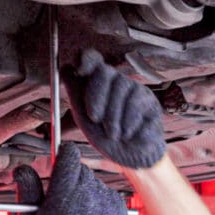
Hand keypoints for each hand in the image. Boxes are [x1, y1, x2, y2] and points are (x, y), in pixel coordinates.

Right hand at [13, 143, 126, 214]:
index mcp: (65, 189)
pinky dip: (100, 203)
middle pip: (81, 169)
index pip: (68, 153)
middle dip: (72, 178)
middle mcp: (88, 190)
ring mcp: (106, 199)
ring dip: (86, 191)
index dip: (63, 156)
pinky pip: (108, 195)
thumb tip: (22, 169)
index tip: (60, 163)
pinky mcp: (119, 208)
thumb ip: (27, 188)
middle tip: (64, 199)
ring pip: (95, 182)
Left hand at [65, 49, 165, 168]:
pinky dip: (128, 122)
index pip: (92, 58)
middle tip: (94, 118)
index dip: (85, 59)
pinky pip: (136, 102)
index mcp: (97, 83)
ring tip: (113, 134)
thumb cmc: (104, 136)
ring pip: (121, 87)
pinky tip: (128, 134)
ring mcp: (133, 88)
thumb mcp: (83, 116)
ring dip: (112, 117)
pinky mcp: (148, 99)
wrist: (128, 156)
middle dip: (96, 96)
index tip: (80, 70)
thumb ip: (74, 92)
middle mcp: (115, 81)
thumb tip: (65, 68)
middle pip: (104, 71)